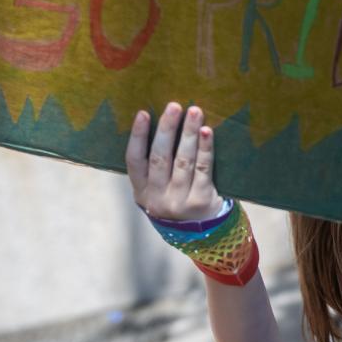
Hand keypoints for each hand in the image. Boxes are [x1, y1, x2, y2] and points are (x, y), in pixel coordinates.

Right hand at [126, 102, 224, 220]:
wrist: (201, 235)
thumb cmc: (177, 200)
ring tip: (195, 112)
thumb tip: (161, 124)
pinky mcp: (201, 201)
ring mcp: (179, 200)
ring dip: (189, 133)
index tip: (143, 113)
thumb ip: (153, 169)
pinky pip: (203, 169)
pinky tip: (207, 132)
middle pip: (160, 158)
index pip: (134, 161)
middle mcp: (157, 197)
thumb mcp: (156, 191)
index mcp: (141, 191)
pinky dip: (205, 148)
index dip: (137, 136)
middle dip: (167, 129)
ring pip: (183, 161)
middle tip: (174, 106)